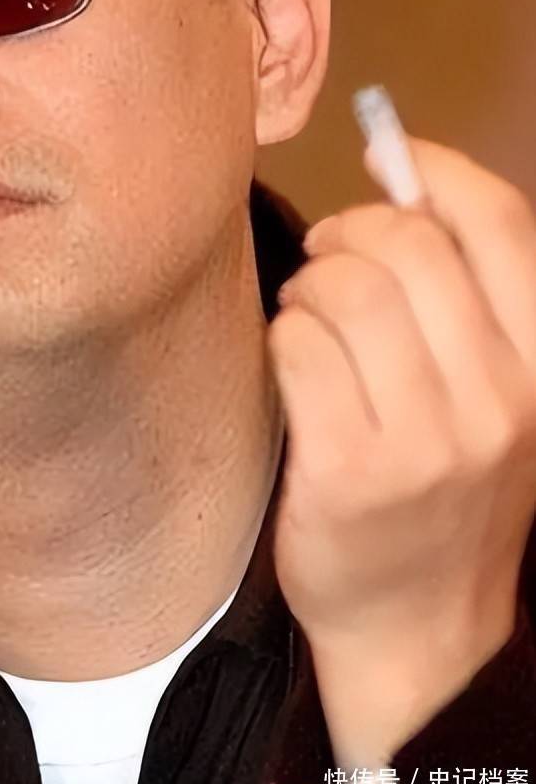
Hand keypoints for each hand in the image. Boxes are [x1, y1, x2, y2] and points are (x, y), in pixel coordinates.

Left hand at [267, 137, 535, 768]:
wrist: (416, 627)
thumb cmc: (444, 489)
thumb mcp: (491, 396)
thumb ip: (463, 295)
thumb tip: (404, 178)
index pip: (501, 226)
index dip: (436, 171)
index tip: (387, 155)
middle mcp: (499, 401)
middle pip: (406, 247)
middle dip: (349, 234)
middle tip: (328, 256)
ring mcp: (426, 441)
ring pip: (344, 291)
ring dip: (309, 288)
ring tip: (309, 317)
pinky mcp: (350, 471)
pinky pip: (297, 347)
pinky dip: (282, 338)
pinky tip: (291, 363)